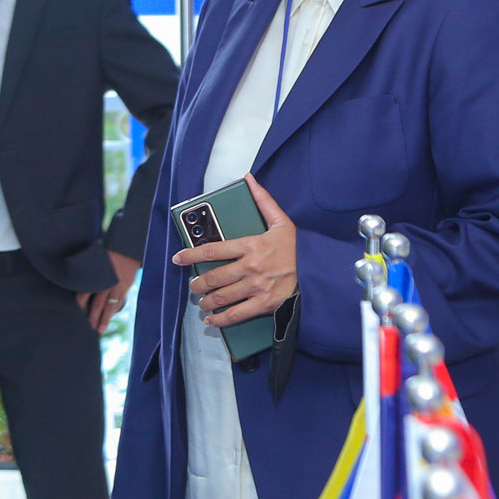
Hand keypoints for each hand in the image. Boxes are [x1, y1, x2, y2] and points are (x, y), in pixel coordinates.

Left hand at [76, 250, 140, 334]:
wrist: (126, 244)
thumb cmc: (106, 249)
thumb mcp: (93, 258)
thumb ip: (86, 270)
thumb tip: (73, 278)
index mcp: (95, 275)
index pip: (84, 293)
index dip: (79, 305)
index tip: (75, 313)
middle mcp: (106, 282)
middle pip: (97, 304)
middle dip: (92, 318)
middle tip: (87, 329)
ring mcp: (118, 285)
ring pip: (109, 306)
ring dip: (104, 319)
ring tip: (99, 330)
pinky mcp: (127, 285)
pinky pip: (119, 300)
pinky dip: (114, 310)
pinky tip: (110, 316)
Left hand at [171, 175, 295, 327]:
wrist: (319, 269)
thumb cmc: (298, 246)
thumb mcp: (281, 220)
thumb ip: (262, 200)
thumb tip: (249, 180)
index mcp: (251, 245)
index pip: (212, 250)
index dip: (190, 255)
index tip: (178, 258)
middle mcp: (250, 267)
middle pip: (213, 278)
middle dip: (197, 284)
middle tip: (193, 285)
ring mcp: (257, 287)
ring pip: (222, 297)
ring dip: (206, 301)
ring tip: (201, 301)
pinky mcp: (264, 304)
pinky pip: (237, 314)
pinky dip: (221, 319)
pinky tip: (212, 319)